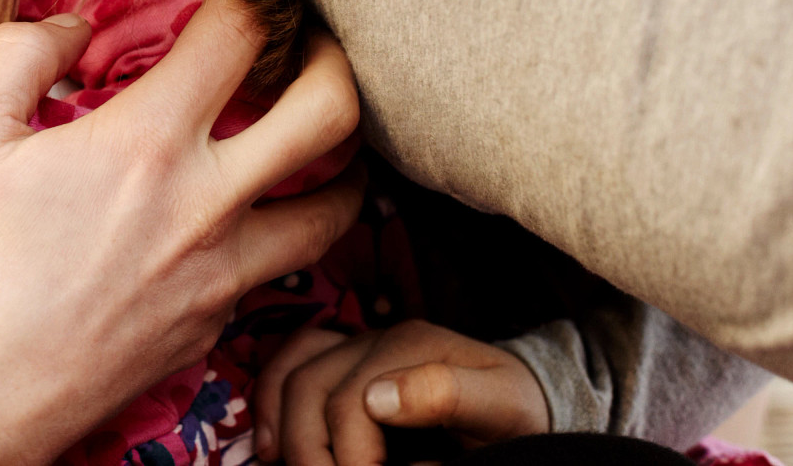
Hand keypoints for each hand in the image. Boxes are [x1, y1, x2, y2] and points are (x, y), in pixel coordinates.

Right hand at [0, 0, 366, 465]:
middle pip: (331, 115)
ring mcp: (220, 278)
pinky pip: (274, 271)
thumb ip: (21, 54)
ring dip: (341, 161)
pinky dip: (276, 232)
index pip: (239, 35)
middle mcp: (206, 208)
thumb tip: (73, 27)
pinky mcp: (210, 332)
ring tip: (318, 136)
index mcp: (148, 144)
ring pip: (333, 209)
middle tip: (314, 43)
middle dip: (337, 60)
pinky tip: (240, 220)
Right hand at [251, 320, 548, 465]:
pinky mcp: (343, 362)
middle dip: (310, 450)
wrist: (522, 399)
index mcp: (414, 346)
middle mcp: (376, 339)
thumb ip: (447, 394)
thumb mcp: (501, 405)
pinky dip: (270, 401)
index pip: (352, 403)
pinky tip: (271, 445)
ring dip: (282, 429)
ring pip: (291, 376)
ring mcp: (355, 347)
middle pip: (312, 389)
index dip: (350, 458)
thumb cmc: (514, 412)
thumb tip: (376, 400)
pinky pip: (289, 366)